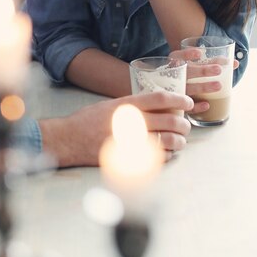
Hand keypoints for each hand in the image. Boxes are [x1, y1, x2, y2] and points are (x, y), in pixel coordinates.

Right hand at [39, 91, 193, 166]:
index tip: (188, 102)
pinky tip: (168, 153)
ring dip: (180, 141)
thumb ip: (130, 106)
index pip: (160, 98)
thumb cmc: (86, 120)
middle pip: (169, 119)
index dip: (179, 99)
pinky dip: (167, 155)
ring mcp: (130, 140)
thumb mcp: (109, 105)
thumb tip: (153, 107)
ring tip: (181, 141)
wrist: (68, 139)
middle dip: (184, 123)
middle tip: (186, 125)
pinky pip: (157, 158)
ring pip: (167, 140)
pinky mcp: (129, 158)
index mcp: (126, 104)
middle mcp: (130, 120)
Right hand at [170, 48, 238, 113]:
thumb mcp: (194, 66)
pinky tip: (207, 105)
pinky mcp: (176, 105)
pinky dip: (196, 106)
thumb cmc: (186, 75)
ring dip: (203, 87)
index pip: (177, 56)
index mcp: (173, 64)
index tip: (200, 52)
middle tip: (218, 70)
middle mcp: (173, 77)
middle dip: (202, 70)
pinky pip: (185, 107)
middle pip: (186, 72)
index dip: (187, 54)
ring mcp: (174, 91)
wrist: (167, 91)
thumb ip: (211, 63)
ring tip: (219, 86)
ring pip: (188, 89)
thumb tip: (235, 62)